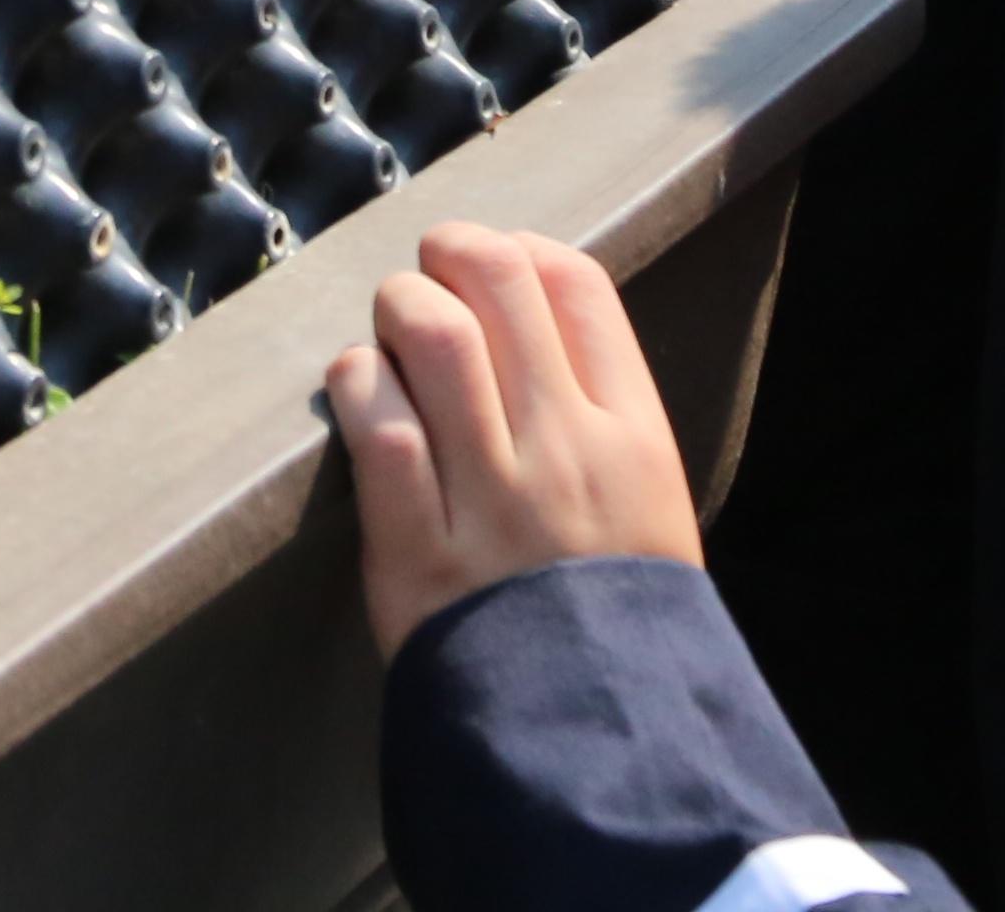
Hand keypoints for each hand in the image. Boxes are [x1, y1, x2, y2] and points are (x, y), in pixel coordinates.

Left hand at [322, 223, 697, 661]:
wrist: (594, 752)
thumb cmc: (612, 630)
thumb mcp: (649, 515)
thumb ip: (600, 424)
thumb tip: (526, 329)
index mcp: (632, 439)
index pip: (578, 285)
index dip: (519, 251)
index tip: (490, 269)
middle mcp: (567, 452)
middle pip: (498, 283)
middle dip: (446, 259)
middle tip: (424, 284)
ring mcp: (494, 500)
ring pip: (432, 334)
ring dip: (393, 311)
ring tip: (386, 337)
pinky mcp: (420, 552)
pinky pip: (377, 425)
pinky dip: (356, 387)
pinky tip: (357, 394)